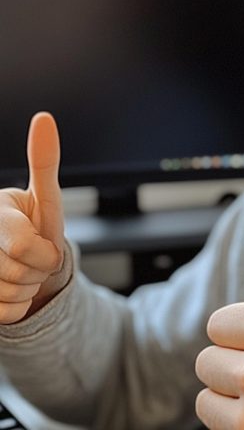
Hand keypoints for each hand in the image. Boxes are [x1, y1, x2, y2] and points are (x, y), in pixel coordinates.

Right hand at [0, 112, 64, 323]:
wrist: (31, 265)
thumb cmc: (39, 225)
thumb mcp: (47, 197)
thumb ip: (44, 161)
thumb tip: (43, 119)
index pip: (22, 245)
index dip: (45, 252)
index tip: (45, 243)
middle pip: (20, 272)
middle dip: (41, 268)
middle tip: (37, 257)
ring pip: (12, 294)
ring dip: (29, 288)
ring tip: (24, 270)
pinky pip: (5, 313)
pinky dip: (18, 307)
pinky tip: (11, 290)